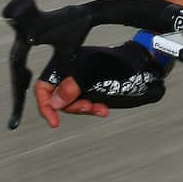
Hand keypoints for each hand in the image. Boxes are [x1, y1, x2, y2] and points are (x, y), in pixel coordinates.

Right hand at [34, 37, 169, 127]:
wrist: (140, 60)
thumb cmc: (117, 60)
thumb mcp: (90, 74)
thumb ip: (71, 87)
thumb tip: (54, 102)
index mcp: (64, 65)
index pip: (42, 87)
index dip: (45, 105)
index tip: (54, 121)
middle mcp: (69, 72)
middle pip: (58, 98)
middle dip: (72, 107)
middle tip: (87, 108)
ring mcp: (81, 80)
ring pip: (73, 102)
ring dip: (85, 109)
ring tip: (99, 109)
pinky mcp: (92, 86)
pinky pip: (86, 101)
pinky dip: (93, 107)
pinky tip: (103, 109)